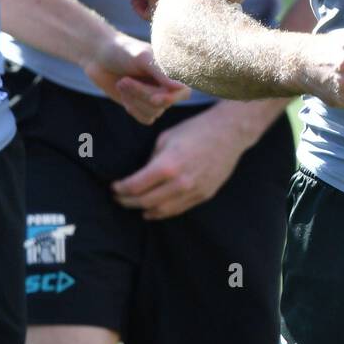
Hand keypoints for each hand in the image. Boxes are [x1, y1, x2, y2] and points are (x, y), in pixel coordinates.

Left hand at [82, 29, 190, 124]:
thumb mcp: (142, 57)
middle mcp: (167, 85)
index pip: (183, 92)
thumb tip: (181, 87)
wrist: (99, 56)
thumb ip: (161, 72)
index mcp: (172, 70)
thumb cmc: (123, 51)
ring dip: (134, 100)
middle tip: (124, 80)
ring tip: (122, 83)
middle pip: (163, 103)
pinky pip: (146, 119)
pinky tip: (124, 94)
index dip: (171, 98)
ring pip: (154, 112)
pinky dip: (133, 108)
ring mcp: (155, 97)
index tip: (154, 98)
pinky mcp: (143, 106)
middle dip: (142, 94)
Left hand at [111, 101, 259, 218]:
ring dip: (143, 210)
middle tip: (119, 198)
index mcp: (167, 165)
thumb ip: (152, 160)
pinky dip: (162, 212)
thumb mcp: (166, 138)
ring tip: (134, 205)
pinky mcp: (203, 195)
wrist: (229, 133)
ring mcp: (193, 191)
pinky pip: (178, 210)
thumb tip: (141, 175)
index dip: (120, 189)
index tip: (114, 187)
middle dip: (127, 201)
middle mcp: (180, 182)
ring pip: (161, 211)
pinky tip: (153, 210)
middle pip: (145, 201)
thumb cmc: (196, 130)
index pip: (135, 186)